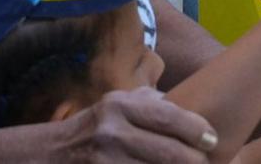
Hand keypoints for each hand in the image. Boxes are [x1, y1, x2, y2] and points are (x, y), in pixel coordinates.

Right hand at [62, 85, 217, 161]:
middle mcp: (112, 131)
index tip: (213, 140)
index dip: (197, 130)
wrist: (48, 155)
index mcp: (120, 105)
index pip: (170, 117)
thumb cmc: (92, 128)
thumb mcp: (115, 105)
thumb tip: (193, 110)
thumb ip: (151, 103)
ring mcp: (105, 160)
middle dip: (195, 162)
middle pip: (170, 152)